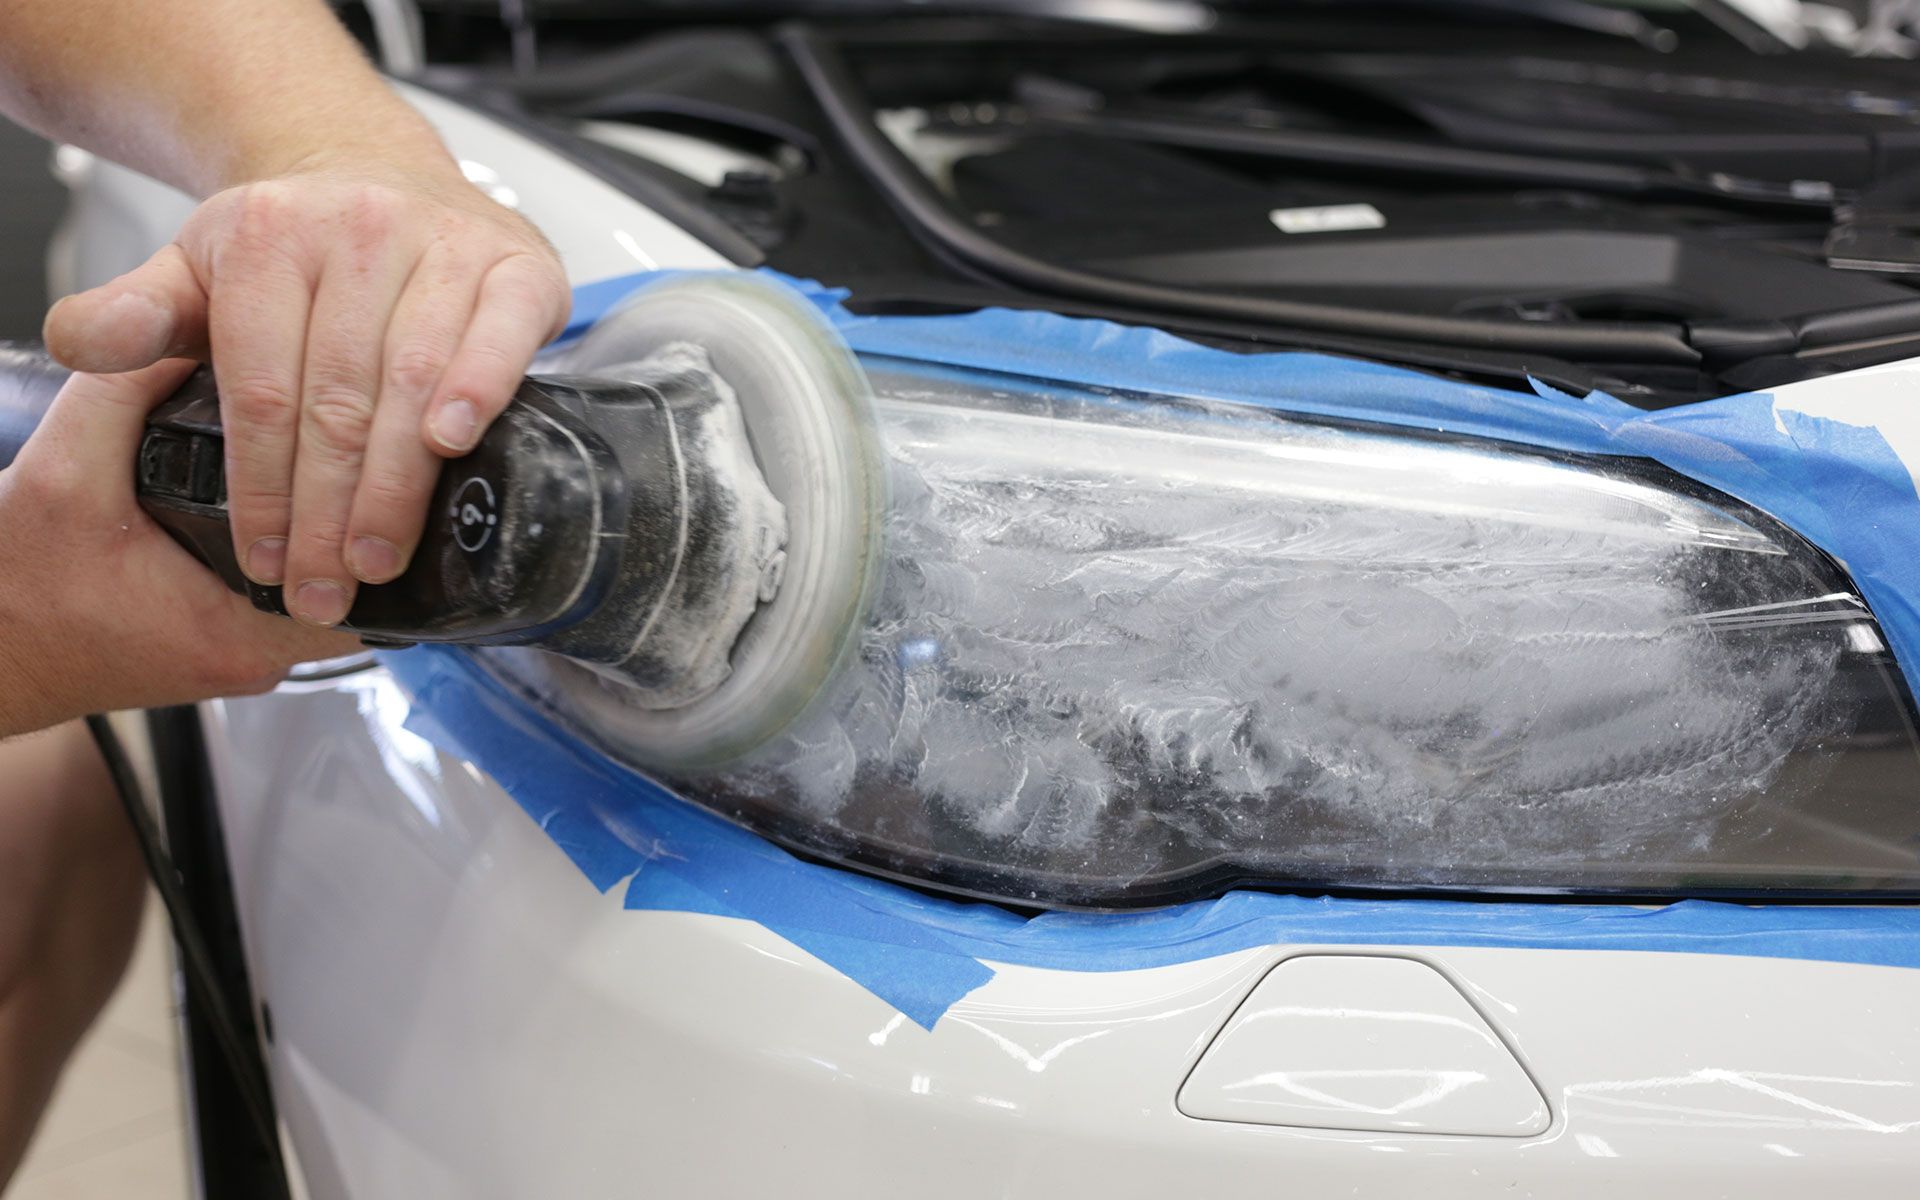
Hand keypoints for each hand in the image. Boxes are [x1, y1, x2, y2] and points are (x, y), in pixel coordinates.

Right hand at [0, 362, 357, 737]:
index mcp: (234, 631)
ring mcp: (251, 657)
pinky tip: (286, 494)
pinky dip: (297, 543)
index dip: (384, 506)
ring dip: (335, 525)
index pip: (370, 583)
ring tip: (336, 459)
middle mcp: (258, 656)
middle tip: (371, 441)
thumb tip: (194, 320)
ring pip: (335, 586)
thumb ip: (129, 390)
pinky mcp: (235, 646)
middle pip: (367, 583)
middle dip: (366, 507)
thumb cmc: (14, 588)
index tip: (388, 448)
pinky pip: (294, 593)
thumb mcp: (63, 470)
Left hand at [41, 156, 570, 627]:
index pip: (261, 386)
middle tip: (324, 583)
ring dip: (395, 484)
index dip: (263, 486)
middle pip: (339, 398)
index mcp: (271, 235)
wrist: (383, 170)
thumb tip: (78, 341)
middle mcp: (361, 229)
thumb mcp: (196, 269)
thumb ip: (136, 314)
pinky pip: (501, 335)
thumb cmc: (298, 243)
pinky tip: (453, 445)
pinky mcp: (517, 265)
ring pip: (412, 380)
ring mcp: (445, 243)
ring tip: (376, 556)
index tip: (266, 558)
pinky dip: (479, 389)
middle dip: (329, 510)